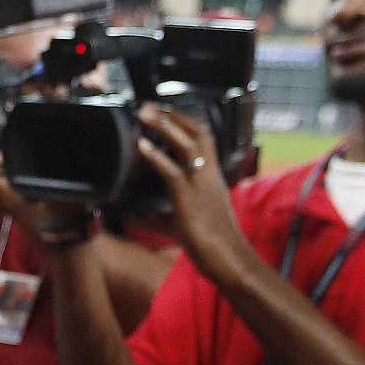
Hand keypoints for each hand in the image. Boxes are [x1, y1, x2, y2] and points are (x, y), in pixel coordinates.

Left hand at [133, 102, 252, 285]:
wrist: (227, 259)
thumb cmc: (210, 244)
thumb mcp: (182, 223)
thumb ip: (161, 215)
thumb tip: (137, 216)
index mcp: (211, 177)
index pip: (203, 139)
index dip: (184, 122)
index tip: (164, 112)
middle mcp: (209, 174)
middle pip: (198, 132)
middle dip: (173, 115)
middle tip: (149, 105)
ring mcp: (200, 184)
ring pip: (187, 144)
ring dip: (164, 125)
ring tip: (144, 114)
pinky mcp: (189, 198)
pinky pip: (172, 171)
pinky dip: (156, 156)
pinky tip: (141, 145)